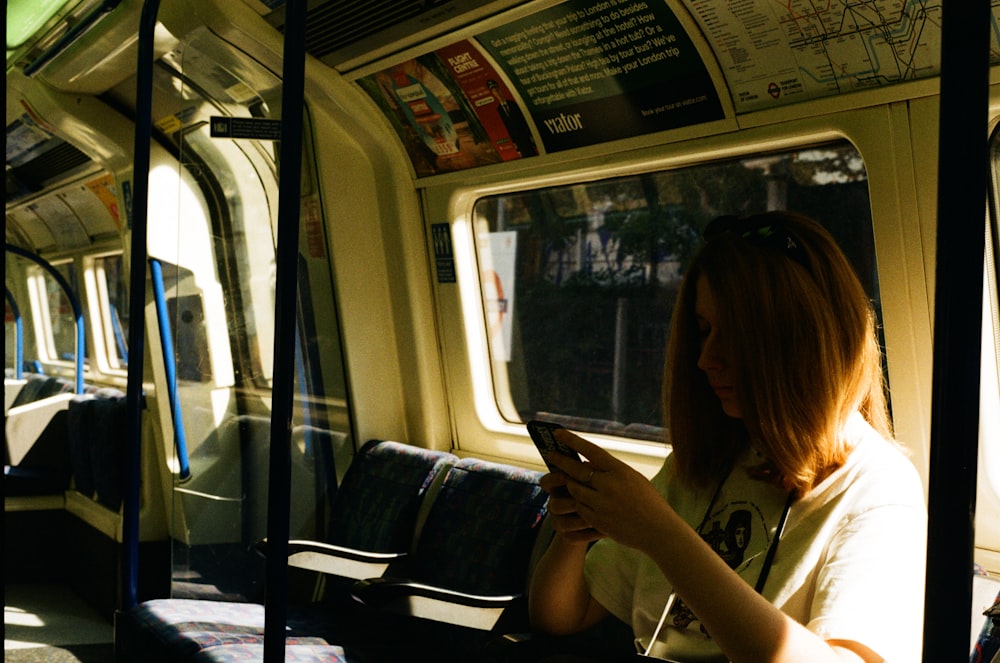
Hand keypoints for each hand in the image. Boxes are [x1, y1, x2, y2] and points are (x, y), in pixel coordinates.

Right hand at [539, 470, 604, 543]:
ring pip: (564, 522)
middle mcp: (555, 504)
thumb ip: (588, 474)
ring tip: (599, 518)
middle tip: (584, 501)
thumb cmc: (596, 494)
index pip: (546, 482)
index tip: (565, 476)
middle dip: (571, 503)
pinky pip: (574, 537)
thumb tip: (590, 464)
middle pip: (555, 504)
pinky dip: (589, 534)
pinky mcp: (567, 536)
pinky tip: (603, 530)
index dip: (554, 479)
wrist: (597, 521)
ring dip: (581, 519)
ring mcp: (559, 521)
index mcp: (558, 487)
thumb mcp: (592, 482)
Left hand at [544, 429, 673, 552]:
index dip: (572, 440)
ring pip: (574, 489)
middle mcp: (609, 485)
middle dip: (560, 461)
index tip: (557, 433)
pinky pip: (579, 508)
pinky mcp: (597, 520)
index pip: (590, 450)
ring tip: (567, 480)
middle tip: (550, 456)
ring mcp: (602, 504)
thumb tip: (588, 465)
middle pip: (576, 470)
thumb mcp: (633, 479)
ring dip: (570, 484)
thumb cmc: (649, 502)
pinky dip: (578, 503)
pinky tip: (577, 501)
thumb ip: (611, 471)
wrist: (659, 531)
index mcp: (620, 470)